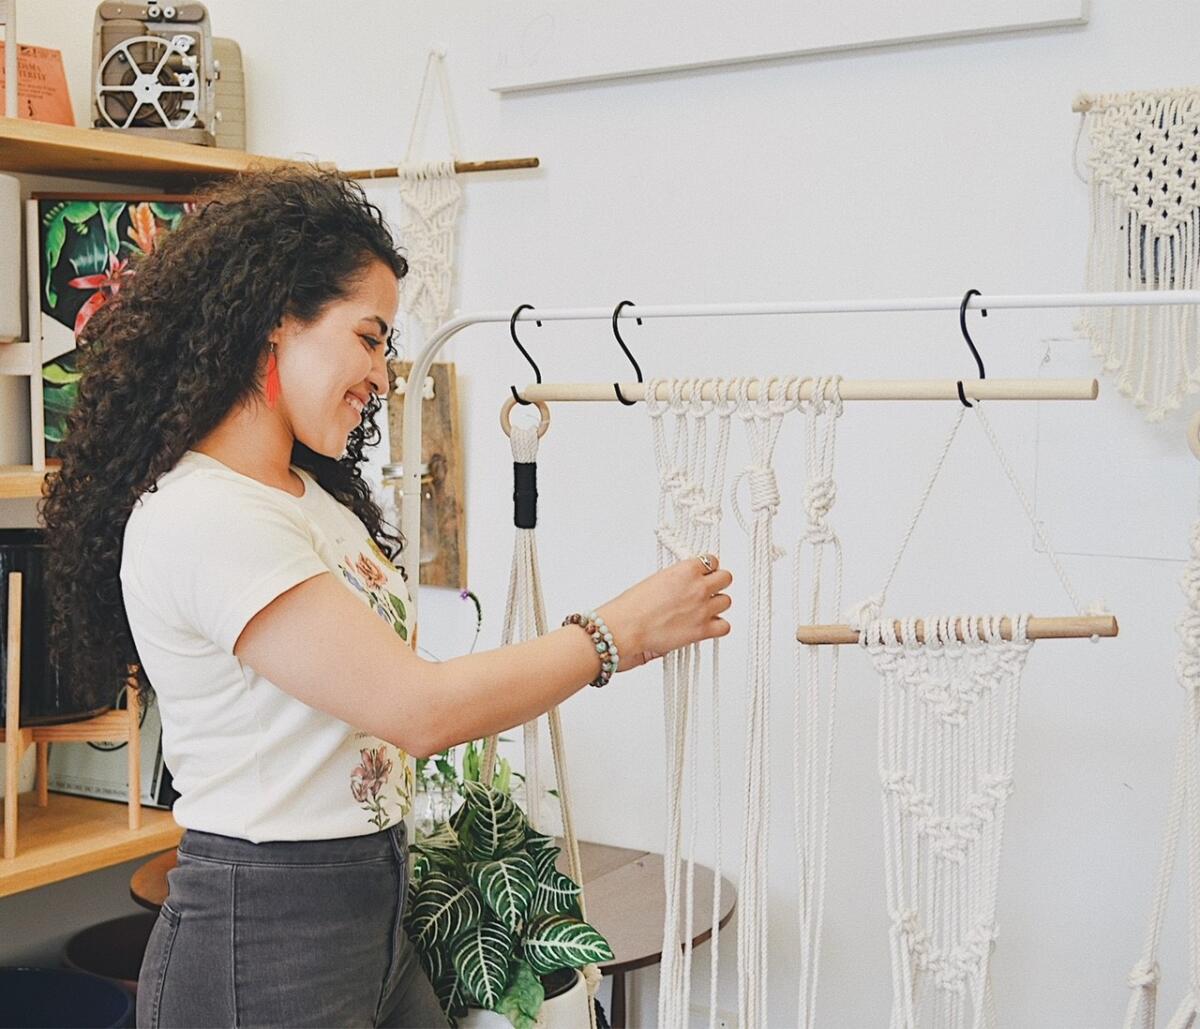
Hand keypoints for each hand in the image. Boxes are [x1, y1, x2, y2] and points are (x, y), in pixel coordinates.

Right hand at [598, 555, 732, 672]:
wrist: (627, 627)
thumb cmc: (633, 606)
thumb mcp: (656, 580)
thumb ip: (677, 580)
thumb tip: (683, 584)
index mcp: (685, 570)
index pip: (712, 561)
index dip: (708, 568)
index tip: (705, 572)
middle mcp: (698, 587)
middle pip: (726, 578)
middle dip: (717, 583)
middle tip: (708, 590)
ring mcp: (703, 609)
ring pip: (726, 601)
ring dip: (717, 605)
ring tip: (704, 609)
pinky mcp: (702, 630)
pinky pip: (725, 626)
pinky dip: (718, 627)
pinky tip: (707, 626)